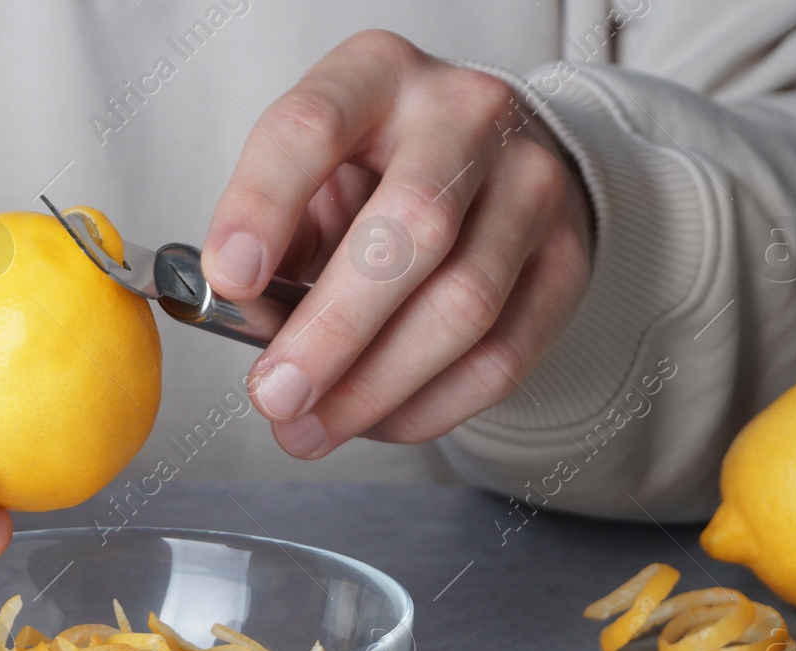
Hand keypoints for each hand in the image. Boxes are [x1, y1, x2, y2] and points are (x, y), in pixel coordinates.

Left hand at [202, 30, 593, 457]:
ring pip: (464, 305)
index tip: (228, 281)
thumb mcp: (312, 173)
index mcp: (376, 75)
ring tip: (311, 429)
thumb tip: (251, 323)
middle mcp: (465, 115)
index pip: (312, 128)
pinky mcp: (567, 258)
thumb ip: (277, 235)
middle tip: (276, 395)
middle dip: (332, 331)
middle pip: (410, 228)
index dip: (263, 207)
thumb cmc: (376, 170)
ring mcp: (531, 184)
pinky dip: (430, 406)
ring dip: (376, 387)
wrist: (493, 159)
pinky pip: (504, 356)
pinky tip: (376, 421)